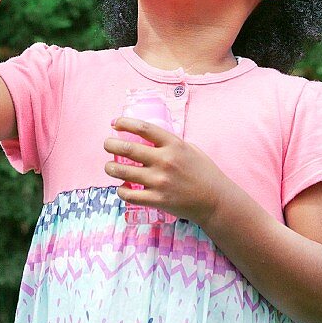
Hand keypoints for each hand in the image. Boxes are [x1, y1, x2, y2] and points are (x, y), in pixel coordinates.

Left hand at [103, 117, 230, 226]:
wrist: (214, 200)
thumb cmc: (204, 172)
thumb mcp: (190, 149)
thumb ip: (171, 143)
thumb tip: (152, 137)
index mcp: (173, 145)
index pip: (144, 128)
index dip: (126, 122)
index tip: (115, 122)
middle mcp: (164, 161)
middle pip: (128, 149)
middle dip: (110, 144)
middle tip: (107, 144)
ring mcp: (159, 181)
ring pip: (123, 172)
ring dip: (110, 168)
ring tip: (109, 166)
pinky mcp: (157, 200)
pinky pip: (129, 195)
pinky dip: (121, 191)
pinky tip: (121, 188)